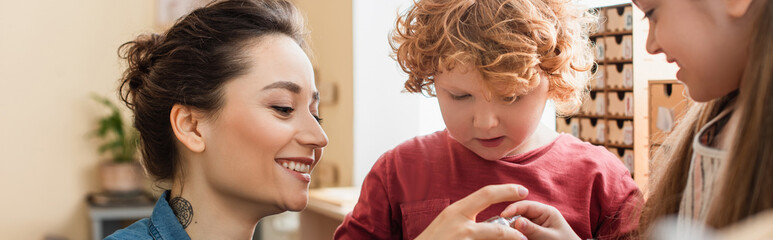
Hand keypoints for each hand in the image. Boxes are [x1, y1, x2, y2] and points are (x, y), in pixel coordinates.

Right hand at [415, 184, 529, 239]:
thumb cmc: (432, 239)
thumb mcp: (447, 223)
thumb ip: (465, 217)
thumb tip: (487, 216)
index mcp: (456, 211)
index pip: (485, 194)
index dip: (506, 191)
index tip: (521, 190)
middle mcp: (458, 223)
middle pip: (494, 224)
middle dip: (514, 221)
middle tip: (528, 215)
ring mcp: (461, 238)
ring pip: (494, 236)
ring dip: (510, 238)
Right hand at [500, 200, 580, 239]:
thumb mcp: (549, 237)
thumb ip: (533, 229)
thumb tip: (516, 221)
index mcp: (546, 211)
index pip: (526, 205)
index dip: (513, 209)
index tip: (502, 216)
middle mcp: (539, 215)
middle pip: (519, 213)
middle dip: (510, 219)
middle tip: (502, 228)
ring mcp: (535, 223)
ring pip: (518, 222)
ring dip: (512, 227)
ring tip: (507, 234)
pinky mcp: (532, 231)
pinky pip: (521, 229)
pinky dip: (516, 233)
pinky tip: (512, 236)